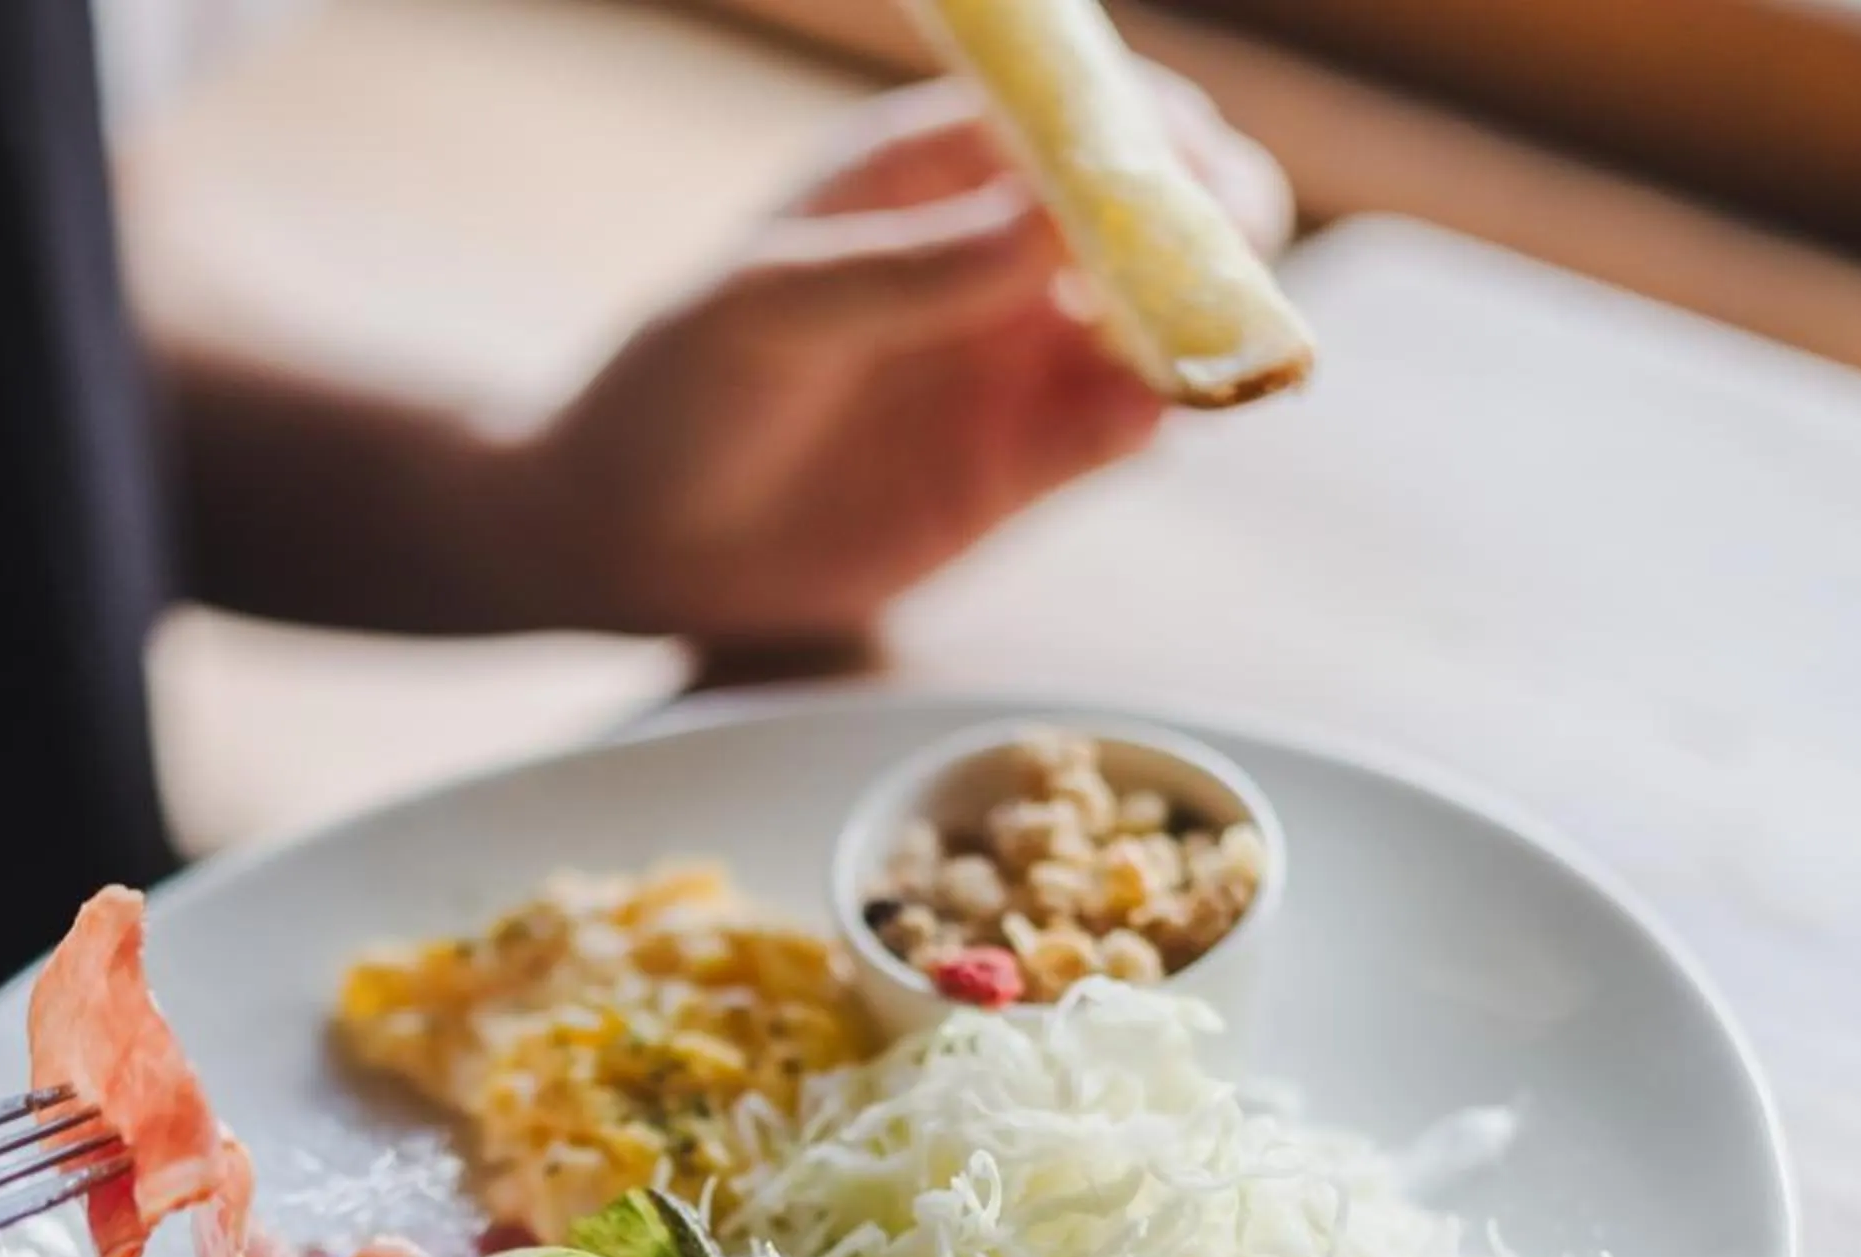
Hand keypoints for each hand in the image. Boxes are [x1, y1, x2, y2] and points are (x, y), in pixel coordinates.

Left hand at [511, 74, 1291, 644]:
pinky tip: (1149, 419)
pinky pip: (1119, 428)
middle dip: (1217, 223)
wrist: (626, 540)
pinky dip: (1153, 417)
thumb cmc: (674, 391)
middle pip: (1158, 209)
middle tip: (1234, 260)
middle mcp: (996, 253)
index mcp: (933, 169)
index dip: (1152, 129)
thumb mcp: (766, 310)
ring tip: (1206, 350)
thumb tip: (1048, 221)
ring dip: (1206, 326)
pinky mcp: (1018, 466)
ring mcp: (1015, 360)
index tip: (1182, 170)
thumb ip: (903, 271)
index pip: (1081, 113)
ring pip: (1159, 320)